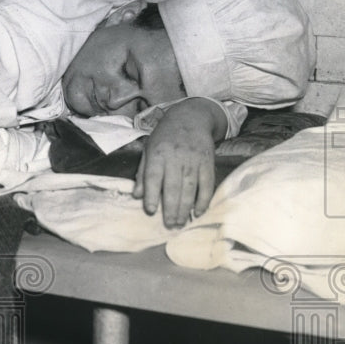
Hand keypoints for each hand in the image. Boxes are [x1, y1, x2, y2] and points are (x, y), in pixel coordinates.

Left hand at [132, 99, 224, 227]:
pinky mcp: (207, 161)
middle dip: (171, 208)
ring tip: (180, 223)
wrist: (190, 118)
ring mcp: (193, 159)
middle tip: (169, 225)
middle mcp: (175, 157)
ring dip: (185, 208)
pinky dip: (203, 199)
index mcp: (157, 153)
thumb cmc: (164, 137)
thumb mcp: (148, 149)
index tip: (151, 211)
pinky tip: (198, 212)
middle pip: (173, 186)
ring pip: (190, 188)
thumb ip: (142, 173)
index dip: (152, 195)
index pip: (153, 176)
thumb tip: (136, 195)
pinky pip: (207, 183)